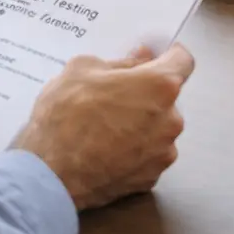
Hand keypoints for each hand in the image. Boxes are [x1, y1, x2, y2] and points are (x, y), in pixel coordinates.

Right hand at [12, 44, 193, 210]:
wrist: (50, 173)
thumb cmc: (65, 114)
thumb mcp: (83, 69)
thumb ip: (121, 62)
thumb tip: (142, 58)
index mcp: (159, 86)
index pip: (183, 61)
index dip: (169, 55)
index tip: (155, 58)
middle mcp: (171, 120)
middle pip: (167, 99)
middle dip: (146, 94)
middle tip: (113, 96)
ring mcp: (162, 153)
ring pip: (158, 129)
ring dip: (141, 124)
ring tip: (105, 128)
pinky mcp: (151, 178)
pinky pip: (147, 155)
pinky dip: (133, 150)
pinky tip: (105, 150)